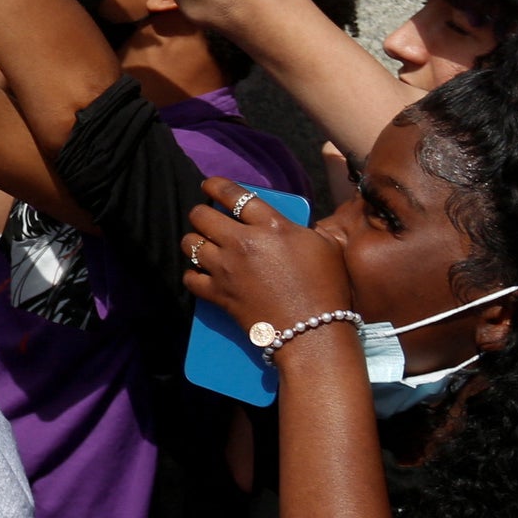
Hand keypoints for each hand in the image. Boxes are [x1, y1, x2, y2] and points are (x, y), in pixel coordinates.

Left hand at [182, 176, 355, 345]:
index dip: (216, 185)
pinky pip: (190, 278)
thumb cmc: (326, 288)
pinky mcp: (219, 294)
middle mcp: (243, 242)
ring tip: (203, 244)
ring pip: (190, 244)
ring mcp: (227, 269)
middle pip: (202, 215)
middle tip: (206, 217)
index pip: (234, 194)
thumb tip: (290, 223)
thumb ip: (302, 228)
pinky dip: (193, 274)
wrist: (313, 332)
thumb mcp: (325, 246)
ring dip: (194, 241)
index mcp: (271, 225)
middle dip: (201, 213)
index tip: (209, 185)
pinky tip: (202, 273)